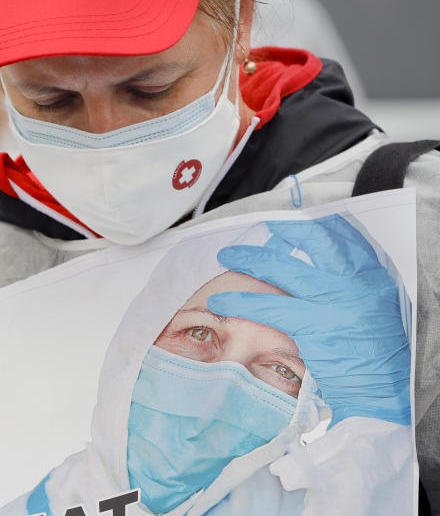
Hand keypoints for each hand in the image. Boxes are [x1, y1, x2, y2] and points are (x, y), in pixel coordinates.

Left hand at [207, 214, 410, 425]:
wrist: (388, 392)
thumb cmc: (382, 353)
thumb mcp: (379, 306)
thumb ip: (354, 282)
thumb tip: (322, 264)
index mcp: (374, 275)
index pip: (344, 234)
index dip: (316, 222)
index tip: (296, 217)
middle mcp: (357, 281)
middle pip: (315, 238)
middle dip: (285, 227)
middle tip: (265, 224)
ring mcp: (333, 301)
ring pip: (282, 268)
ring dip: (250, 259)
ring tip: (227, 255)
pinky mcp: (313, 326)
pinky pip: (268, 307)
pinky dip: (239, 301)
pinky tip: (220, 301)